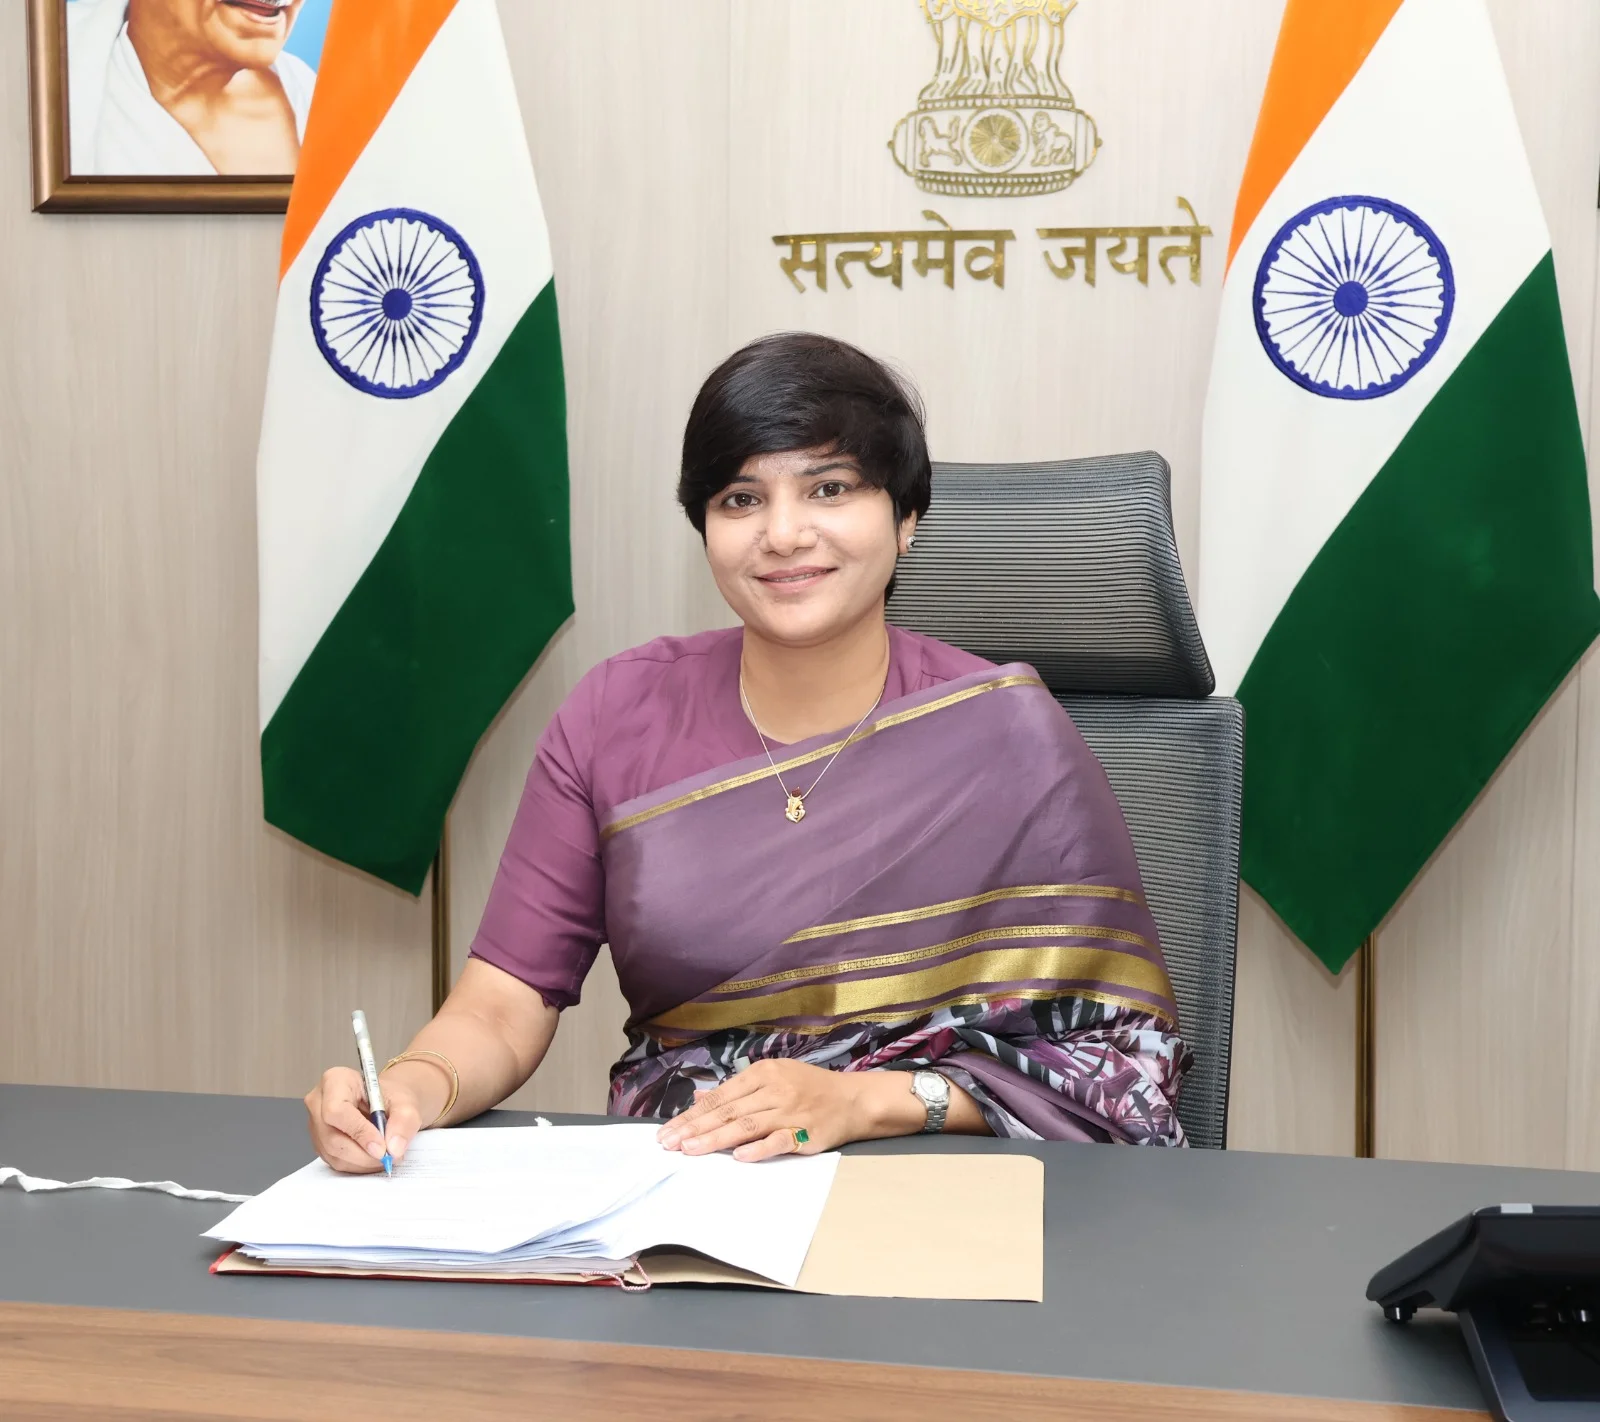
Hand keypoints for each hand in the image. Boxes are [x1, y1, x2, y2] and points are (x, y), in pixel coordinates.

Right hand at [303, 1066, 424, 1173]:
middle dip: (363, 1153)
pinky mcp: (320, 1144)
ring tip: (386, 1157)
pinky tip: (374, 1159)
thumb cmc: (391, 1097)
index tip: (381, 1148)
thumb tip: (394, 1148)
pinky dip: (358, 1165)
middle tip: (388, 1158)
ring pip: (333, 1153)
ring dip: (362, 1162)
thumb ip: (404, 1121)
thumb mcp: (406, 1102)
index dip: (359, 1132)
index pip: (337, 1110)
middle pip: (332, 1137)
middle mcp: (318, 1102)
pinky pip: (335, 1161)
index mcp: (336, 1080)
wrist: (387, 1104)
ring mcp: (316, 1125)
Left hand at [655, 1060, 924, 1162]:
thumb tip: (700, 1097)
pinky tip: (739, 1157)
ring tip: (691, 1150)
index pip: (720, 1096)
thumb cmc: (809, 1088)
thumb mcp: (772, 1078)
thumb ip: (737, 1090)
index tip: (668, 1131)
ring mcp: (789, 1111)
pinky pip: (778, 1141)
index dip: (692, 1115)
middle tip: (669, 1144)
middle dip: (695, 1128)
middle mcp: (773, 1089)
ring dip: (716, 1139)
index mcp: (762, 1073)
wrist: (853, 1099)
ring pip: (746, 1125)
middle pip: (728, 1111)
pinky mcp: (805, 1132)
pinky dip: (759, 1149)